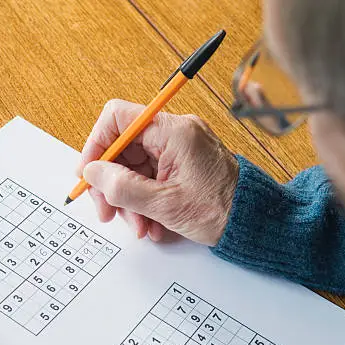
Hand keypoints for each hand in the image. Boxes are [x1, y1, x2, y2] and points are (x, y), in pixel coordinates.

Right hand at [76, 99, 238, 245]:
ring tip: (139, 226)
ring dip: (129, 199)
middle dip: (111, 183)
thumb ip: (123, 187)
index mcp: (173, 132)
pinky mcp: (182, 165)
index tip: (88, 174)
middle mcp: (175, 134)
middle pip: (123, 147)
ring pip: (135, 167)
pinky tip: (152, 224)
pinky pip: (151, 177)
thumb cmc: (223, 210)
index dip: (96, 145)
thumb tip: (93, 173)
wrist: (256, 222)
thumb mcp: (165, 204)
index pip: (118, 118)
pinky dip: (145, 201)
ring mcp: (179, 150)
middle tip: (107, 212)